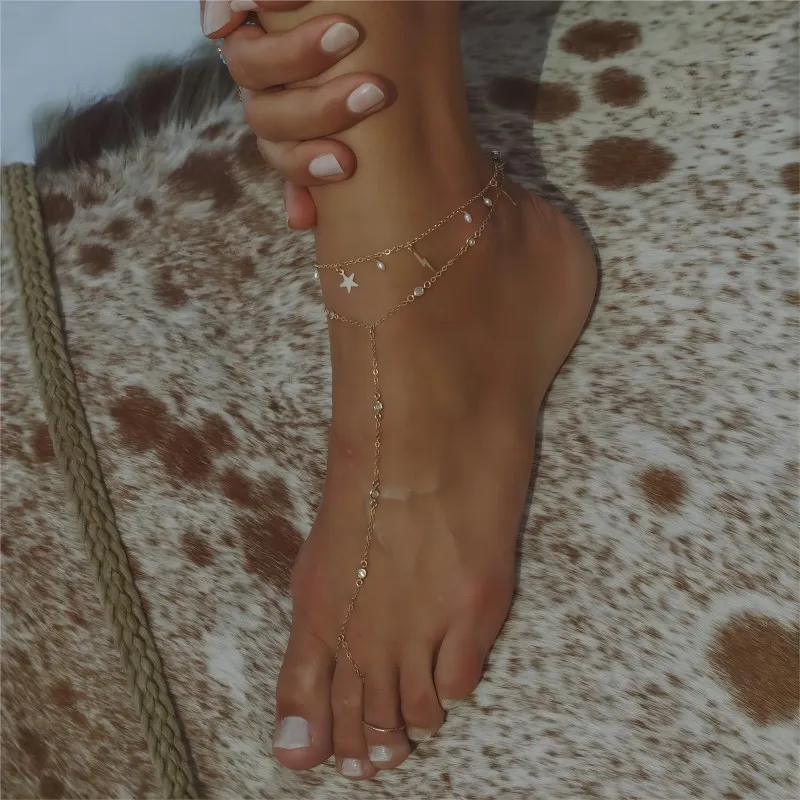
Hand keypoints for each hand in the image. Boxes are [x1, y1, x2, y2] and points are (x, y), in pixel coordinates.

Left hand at [201, 1, 388, 228]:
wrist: (345, 10)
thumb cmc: (358, 65)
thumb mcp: (354, 120)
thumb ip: (329, 162)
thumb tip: (300, 222)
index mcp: (284, 124)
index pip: (283, 156)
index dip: (305, 168)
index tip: (346, 165)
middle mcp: (261, 88)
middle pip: (266, 116)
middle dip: (318, 112)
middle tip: (372, 93)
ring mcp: (249, 42)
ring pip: (247, 64)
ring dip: (297, 56)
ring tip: (348, 34)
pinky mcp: (238, 2)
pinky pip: (225, 3)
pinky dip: (237, 3)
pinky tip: (282, 3)